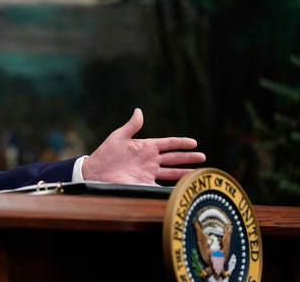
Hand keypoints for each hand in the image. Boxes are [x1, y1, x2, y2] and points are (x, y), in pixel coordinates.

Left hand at [82, 108, 205, 184]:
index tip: (194, 142)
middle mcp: (150, 160)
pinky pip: (161, 187)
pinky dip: (172, 188)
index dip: (180, 143)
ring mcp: (148, 173)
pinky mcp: (144, 185)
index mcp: (145, 147)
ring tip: (198, 173)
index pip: (168, 143)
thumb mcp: (118, 137)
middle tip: (203, 157)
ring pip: (171, 172)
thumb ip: (131, 126)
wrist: (95, 173)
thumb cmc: (105, 154)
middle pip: (174, 158)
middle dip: (188, 158)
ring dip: (184, 172)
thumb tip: (139, 111)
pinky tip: (182, 189)